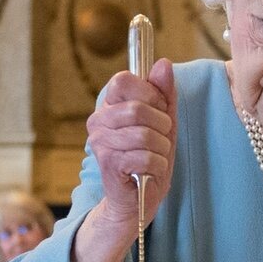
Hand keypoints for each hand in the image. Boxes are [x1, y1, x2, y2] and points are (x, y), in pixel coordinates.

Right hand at [86, 59, 177, 229]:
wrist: (137, 199)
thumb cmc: (149, 158)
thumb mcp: (164, 122)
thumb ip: (164, 93)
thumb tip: (163, 63)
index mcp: (109, 105)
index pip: (123, 80)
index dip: (148, 92)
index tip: (158, 109)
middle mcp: (98, 121)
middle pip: (138, 108)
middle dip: (161, 125)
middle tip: (160, 139)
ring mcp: (100, 142)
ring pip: (145, 135)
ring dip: (161, 149)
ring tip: (155, 157)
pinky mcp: (109, 164)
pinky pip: (145, 157)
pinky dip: (157, 165)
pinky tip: (150, 171)